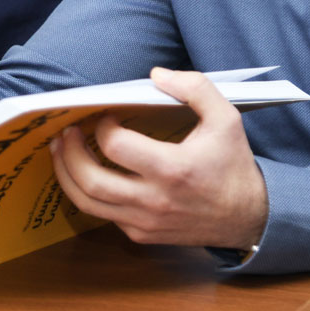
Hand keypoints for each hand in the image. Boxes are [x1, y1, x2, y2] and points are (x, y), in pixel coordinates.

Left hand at [50, 68, 267, 250]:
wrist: (249, 217)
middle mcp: (155, 201)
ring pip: (88, 204)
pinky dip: (87, 193)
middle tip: (65, 132)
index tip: (106, 115)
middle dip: (69, 154)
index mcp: (173, 169)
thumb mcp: (226, 117)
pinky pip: (103, 215)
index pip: (117, 147)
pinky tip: (83, 171)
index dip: (103, 126)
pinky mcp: (142, 234)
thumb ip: (195, 88)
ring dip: (66, 175)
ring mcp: (146, 222)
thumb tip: (156, 75)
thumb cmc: (232, 163)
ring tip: (61, 149)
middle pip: (91, 182)